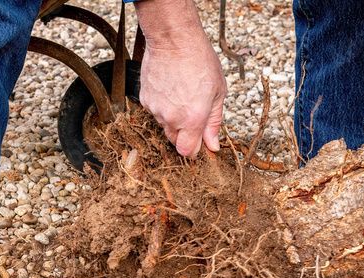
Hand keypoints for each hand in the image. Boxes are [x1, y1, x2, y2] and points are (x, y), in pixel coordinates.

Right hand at [136, 1, 226, 156]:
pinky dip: (163, 105)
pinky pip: (155, 111)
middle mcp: (172, 118)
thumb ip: (214, 122)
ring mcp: (156, 110)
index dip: (194, 148)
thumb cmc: (200, 61)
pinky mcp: (145, 100)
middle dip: (185, 133)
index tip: (199, 141)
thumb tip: (212, 145)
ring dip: (173, 117)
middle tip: (194, 111)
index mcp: (193, 119)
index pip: (187, 151)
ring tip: (182, 93)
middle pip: (175, 141)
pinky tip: (170, 88)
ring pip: (165, 125)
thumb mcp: (218, 92)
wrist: (173, 39)